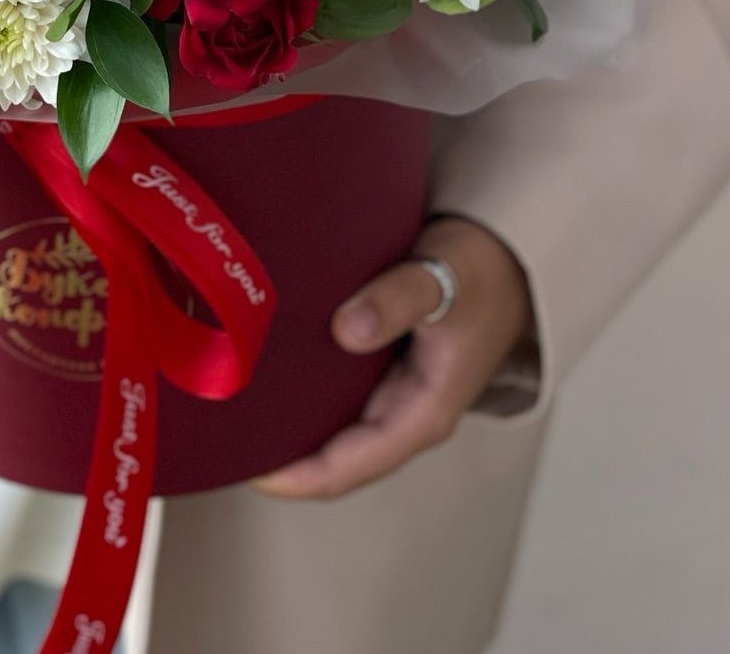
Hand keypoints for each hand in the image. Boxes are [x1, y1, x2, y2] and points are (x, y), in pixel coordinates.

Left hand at [253, 216, 533, 499]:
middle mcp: (405, 412)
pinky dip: (301, 393)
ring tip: (229, 410)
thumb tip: (346, 330)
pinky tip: (264, 373)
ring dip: (287, 425)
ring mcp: (394, 393)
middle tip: (220, 442)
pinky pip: (335, 396)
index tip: (247, 470)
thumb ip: (397, 300)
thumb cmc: (478, 268)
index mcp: (423, 411)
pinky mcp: (384, 369)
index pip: (352, 465)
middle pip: (334, 457)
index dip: (298, 476)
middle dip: (281, 457)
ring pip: (333, 427)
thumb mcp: (441, 279)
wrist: (509, 254)